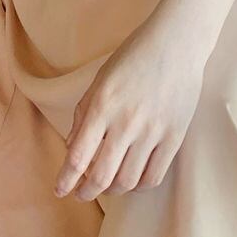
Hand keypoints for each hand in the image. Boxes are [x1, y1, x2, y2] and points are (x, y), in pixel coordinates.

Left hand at [54, 14, 209, 201]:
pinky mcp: (174, 136)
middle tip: (82, 194)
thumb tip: (72, 148)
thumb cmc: (134, 56)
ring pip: (127, 181)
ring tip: (107, 186)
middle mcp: (126, 122)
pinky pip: (154, 176)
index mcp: (102, 106)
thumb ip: (83, 113)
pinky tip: (133, 180)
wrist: (176, 43)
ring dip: (112, 191)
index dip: (66, 179)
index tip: (60, 190)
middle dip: (86, 192)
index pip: (78, 156)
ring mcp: (152, 131)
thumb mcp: (101, 79)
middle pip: (101, 177)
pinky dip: (139, 186)